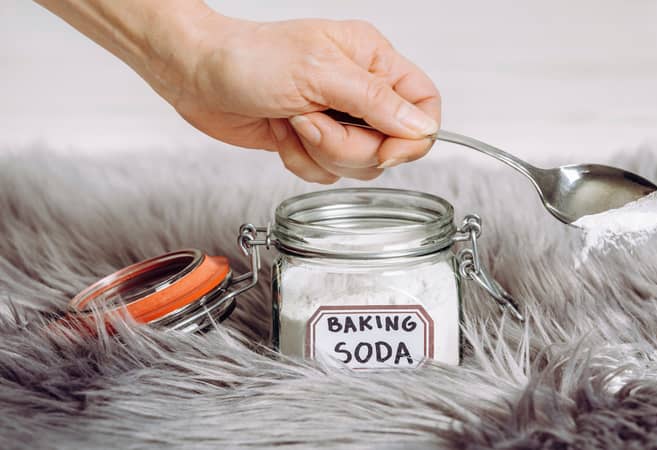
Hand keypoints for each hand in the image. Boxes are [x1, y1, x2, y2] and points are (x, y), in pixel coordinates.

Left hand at [170, 14, 440, 182]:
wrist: (196, 75)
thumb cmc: (248, 57)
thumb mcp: (319, 73)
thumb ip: (376, 102)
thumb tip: (421, 126)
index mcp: (371, 60)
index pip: (423, 104)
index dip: (413, 136)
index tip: (386, 150)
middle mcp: (359, 91)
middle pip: (390, 145)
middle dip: (347, 145)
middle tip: (313, 122)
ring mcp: (337, 119)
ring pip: (358, 165)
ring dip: (321, 152)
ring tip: (294, 123)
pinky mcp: (313, 142)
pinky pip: (328, 173)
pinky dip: (301, 161)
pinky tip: (283, 134)